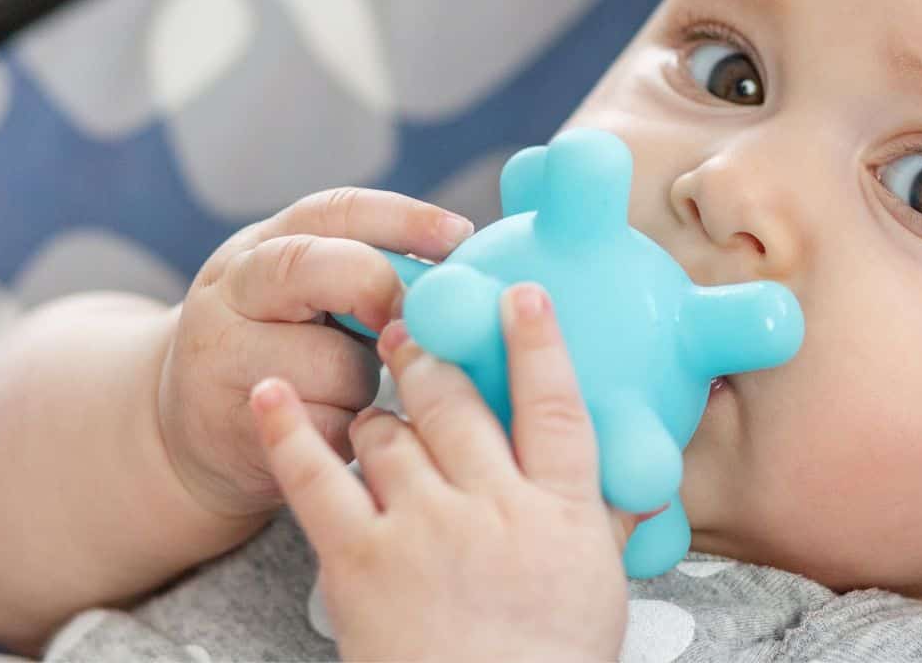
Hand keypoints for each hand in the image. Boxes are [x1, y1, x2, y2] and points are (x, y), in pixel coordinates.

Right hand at [159, 187, 473, 519]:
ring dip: (367, 380)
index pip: (333, 211)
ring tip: (350, 387)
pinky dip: (352, 429)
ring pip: (335, 361)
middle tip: (411, 319)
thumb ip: (364, 269)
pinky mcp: (243, 428)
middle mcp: (231, 292)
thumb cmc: (278, 348)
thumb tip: (465, 267)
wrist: (185, 434)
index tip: (461, 235)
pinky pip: (332, 426)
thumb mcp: (301, 294)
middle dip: (379, 289)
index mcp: (259, 248)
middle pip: (314, 268)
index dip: (403, 218)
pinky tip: (334, 424)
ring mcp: (225, 361)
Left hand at [251, 284, 630, 662]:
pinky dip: (289, 430)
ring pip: (390, 431)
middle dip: (433, 356)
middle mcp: (493, 505)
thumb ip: (611, 520)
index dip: (537, 342)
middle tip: (416, 328)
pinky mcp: (359, 559)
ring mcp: (423, 527)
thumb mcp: (599, 586)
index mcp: (560, 509)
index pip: (554, 404)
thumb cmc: (550, 662)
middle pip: (458, 402)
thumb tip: (648, 479)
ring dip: (380, 409)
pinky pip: (315, 477)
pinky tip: (272, 393)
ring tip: (378, 405)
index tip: (521, 296)